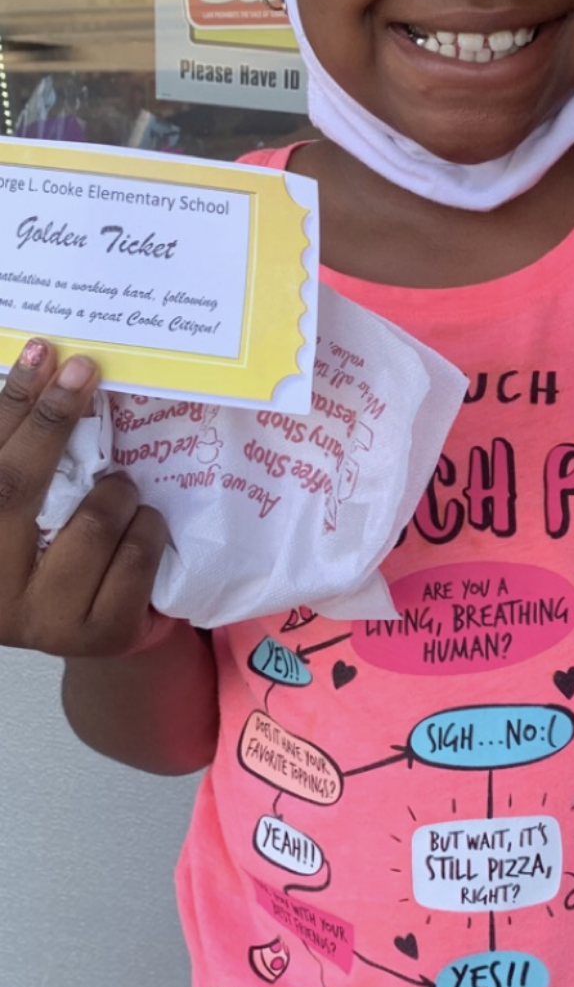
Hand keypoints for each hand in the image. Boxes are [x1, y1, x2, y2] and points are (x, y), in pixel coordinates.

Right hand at [0, 340, 169, 657]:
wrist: (82, 625)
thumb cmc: (48, 555)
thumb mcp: (26, 513)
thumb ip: (26, 457)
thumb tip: (45, 366)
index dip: (14, 406)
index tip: (41, 353)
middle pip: (15, 487)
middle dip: (52, 420)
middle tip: (81, 370)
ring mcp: (46, 621)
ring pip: (93, 521)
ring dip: (118, 491)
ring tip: (119, 491)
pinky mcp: (103, 632)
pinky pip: (138, 555)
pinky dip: (147, 528)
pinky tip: (138, 526)